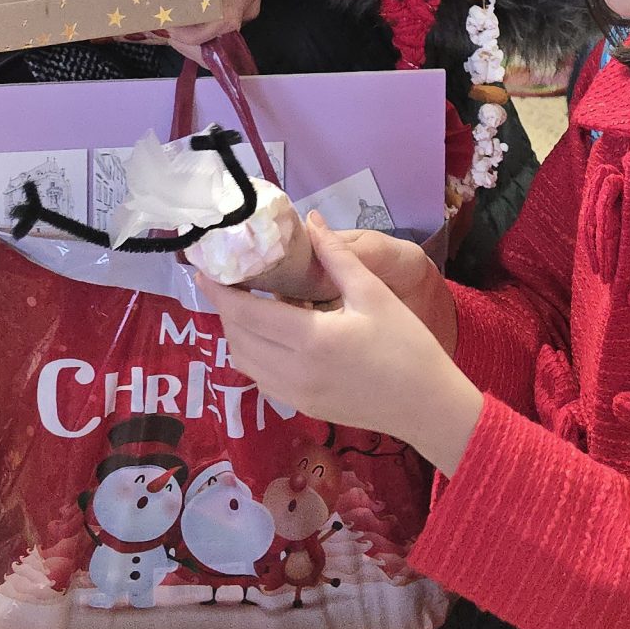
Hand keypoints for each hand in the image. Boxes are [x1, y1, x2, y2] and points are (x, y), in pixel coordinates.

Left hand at [212, 218, 482, 471]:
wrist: (426, 405)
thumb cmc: (406, 345)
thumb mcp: (373, 294)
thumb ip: (336, 257)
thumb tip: (310, 221)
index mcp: (310, 339)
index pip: (247, 313)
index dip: (219, 291)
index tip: (202, 269)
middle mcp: (294, 371)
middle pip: (238, 337)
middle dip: (224, 308)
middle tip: (224, 279)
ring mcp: (295, 395)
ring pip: (244, 362)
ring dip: (235, 332)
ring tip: (242, 303)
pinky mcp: (302, 407)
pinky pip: (261, 379)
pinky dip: (251, 354)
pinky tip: (267, 334)